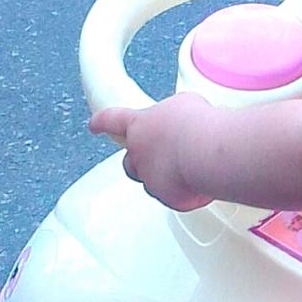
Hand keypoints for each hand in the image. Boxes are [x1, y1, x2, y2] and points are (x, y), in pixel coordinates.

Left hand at [88, 92, 216, 211]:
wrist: (208, 151)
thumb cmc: (198, 124)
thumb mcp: (184, 104)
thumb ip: (171, 115)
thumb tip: (180, 122)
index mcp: (139, 124)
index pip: (112, 120)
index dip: (102, 122)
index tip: (94, 125)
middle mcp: (139, 153)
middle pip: (130, 162)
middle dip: (140, 161)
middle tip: (156, 158)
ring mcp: (151, 178)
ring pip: (152, 183)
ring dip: (164, 178)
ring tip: (187, 170)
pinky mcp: (169, 197)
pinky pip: (175, 197)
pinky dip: (188, 191)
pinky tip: (202, 181)